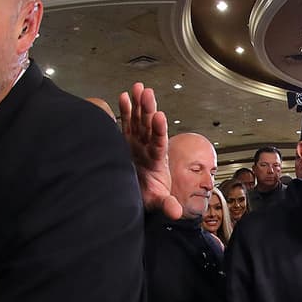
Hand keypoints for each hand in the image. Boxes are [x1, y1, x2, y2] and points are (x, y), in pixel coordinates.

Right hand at [119, 81, 180, 219]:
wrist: (138, 195)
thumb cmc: (147, 197)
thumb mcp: (157, 202)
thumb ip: (166, 205)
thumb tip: (177, 213)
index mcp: (156, 161)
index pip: (159, 143)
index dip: (159, 130)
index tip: (159, 116)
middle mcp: (148, 148)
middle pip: (149, 126)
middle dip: (148, 109)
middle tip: (147, 92)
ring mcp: (137, 143)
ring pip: (138, 120)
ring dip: (138, 104)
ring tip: (138, 88)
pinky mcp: (126, 141)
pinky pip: (126, 123)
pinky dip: (125, 110)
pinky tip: (124, 95)